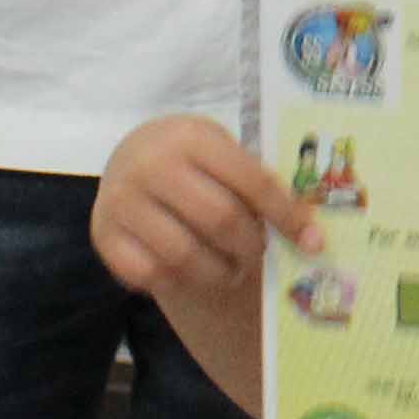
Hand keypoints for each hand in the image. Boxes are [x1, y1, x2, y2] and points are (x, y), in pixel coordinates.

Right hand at [87, 114, 318, 300]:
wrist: (130, 156)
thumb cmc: (191, 158)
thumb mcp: (221, 152)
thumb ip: (256, 182)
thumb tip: (310, 231)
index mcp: (191, 137)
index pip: (252, 181)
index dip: (287, 215)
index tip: (314, 242)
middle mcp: (150, 166)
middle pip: (220, 220)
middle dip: (252, 246)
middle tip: (260, 255)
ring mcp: (121, 202)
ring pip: (186, 256)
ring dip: (220, 272)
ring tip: (233, 269)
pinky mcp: (104, 236)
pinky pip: (153, 275)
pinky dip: (181, 281)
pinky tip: (194, 272)